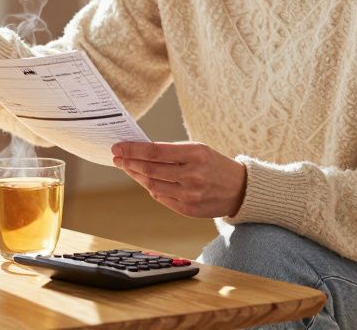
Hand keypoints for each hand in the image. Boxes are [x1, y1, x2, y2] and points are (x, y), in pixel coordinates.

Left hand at [112, 141, 247, 218]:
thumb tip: (138, 151)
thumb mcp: (197, 149)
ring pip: (152, 185)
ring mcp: (190, 195)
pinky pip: (161, 197)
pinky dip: (150, 187)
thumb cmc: (214, 164)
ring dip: (136, 175)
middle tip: (117, 156)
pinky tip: (144, 180)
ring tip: (127, 167)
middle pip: (150, 170)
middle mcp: (193, 175)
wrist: (240, 189)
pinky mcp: (188, 210)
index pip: (155, 151)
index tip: (118, 147)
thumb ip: (170, 151)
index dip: (133, 150)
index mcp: (195, 154)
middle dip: (129, 162)